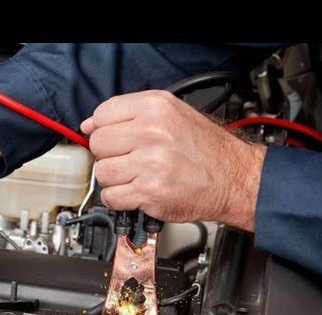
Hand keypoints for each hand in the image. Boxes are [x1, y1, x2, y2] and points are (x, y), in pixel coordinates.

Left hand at [80, 90, 265, 231]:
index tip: (114, 139)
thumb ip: (129, 115)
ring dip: (114, 179)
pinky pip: (110, 197)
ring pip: (102, 172)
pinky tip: (135, 192)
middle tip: (130, 159)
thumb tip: (88, 126)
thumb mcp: (171, 114)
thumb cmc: (204, 149)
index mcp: (155, 108)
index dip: (104, 130)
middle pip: (98, 144)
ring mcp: (149, 164)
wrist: (233, 178)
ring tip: (136, 176)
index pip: (101, 115)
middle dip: (110, 155)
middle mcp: (151, 133)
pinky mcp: (148, 192)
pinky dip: (118, 199)